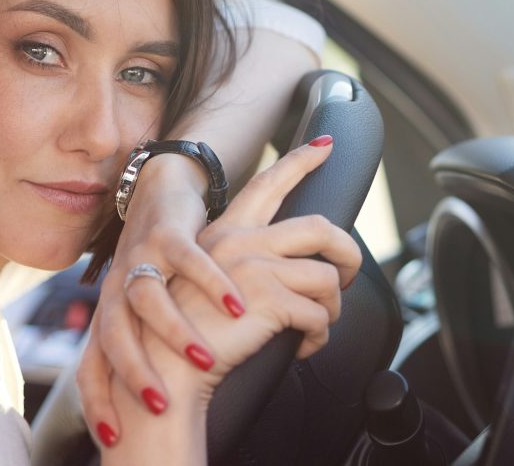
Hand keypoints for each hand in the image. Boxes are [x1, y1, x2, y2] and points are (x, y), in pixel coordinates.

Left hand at [77, 155, 247, 446]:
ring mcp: (142, 258)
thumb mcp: (144, 307)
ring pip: (149, 299)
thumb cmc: (157, 262)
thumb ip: (145, 346)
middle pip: (113, 335)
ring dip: (175, 331)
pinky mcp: (170, 233)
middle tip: (159, 405)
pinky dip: (214, 284)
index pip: (91, 366)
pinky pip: (191, 261)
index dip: (96, 403)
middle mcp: (118, 288)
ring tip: (205, 358)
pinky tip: (238, 305)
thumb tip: (154, 408)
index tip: (113, 441)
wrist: (158, 189)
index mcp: (110, 313)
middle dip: (134, 373)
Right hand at [98, 138, 360, 464]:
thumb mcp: (209, 286)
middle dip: (348, 252)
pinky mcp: (268, 299)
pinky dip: (319, 336)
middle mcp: (241, 241)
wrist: (165, 369)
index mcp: (225, 232)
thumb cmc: (187, 334)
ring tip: (317, 327)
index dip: (300, 161)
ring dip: (332, 308)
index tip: (326, 145)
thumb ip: (241, 270)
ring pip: (328, 276)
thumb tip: (282, 275)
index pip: (267, 185)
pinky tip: (304, 347)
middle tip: (349, 275)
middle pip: (320, 228)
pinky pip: (320, 315)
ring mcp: (256, 267)